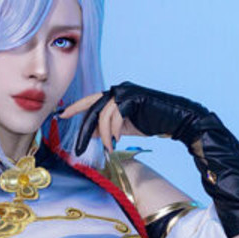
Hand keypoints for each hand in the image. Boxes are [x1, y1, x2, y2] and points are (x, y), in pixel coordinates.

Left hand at [62, 82, 203, 155]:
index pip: (90, 101)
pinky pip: (116, 116)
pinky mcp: (133, 99)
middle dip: (84, 129)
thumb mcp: (124, 127)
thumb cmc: (151, 122)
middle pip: (92, 108)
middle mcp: (118, 90)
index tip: (61, 116)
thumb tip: (89, 133)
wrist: (176, 120)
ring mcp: (126, 93)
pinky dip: (114, 131)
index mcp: (115, 94)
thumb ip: (106, 128)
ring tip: (108, 147)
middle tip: (77, 146)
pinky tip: (117, 140)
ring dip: (103, 135)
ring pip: (103, 115)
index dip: (75, 108)